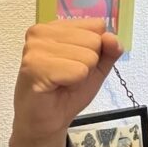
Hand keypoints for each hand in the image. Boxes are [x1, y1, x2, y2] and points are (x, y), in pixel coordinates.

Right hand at [11, 18, 122, 145]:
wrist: (47, 121)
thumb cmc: (67, 92)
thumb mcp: (97, 68)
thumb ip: (109, 51)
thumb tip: (112, 38)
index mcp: (55, 27)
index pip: (97, 25)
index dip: (96, 49)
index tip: (76, 63)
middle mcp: (42, 31)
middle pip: (94, 40)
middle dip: (88, 64)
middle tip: (68, 76)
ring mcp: (36, 47)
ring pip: (88, 56)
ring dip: (80, 75)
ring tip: (62, 81)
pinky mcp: (34, 66)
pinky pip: (77, 70)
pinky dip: (74, 83)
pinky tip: (56, 86)